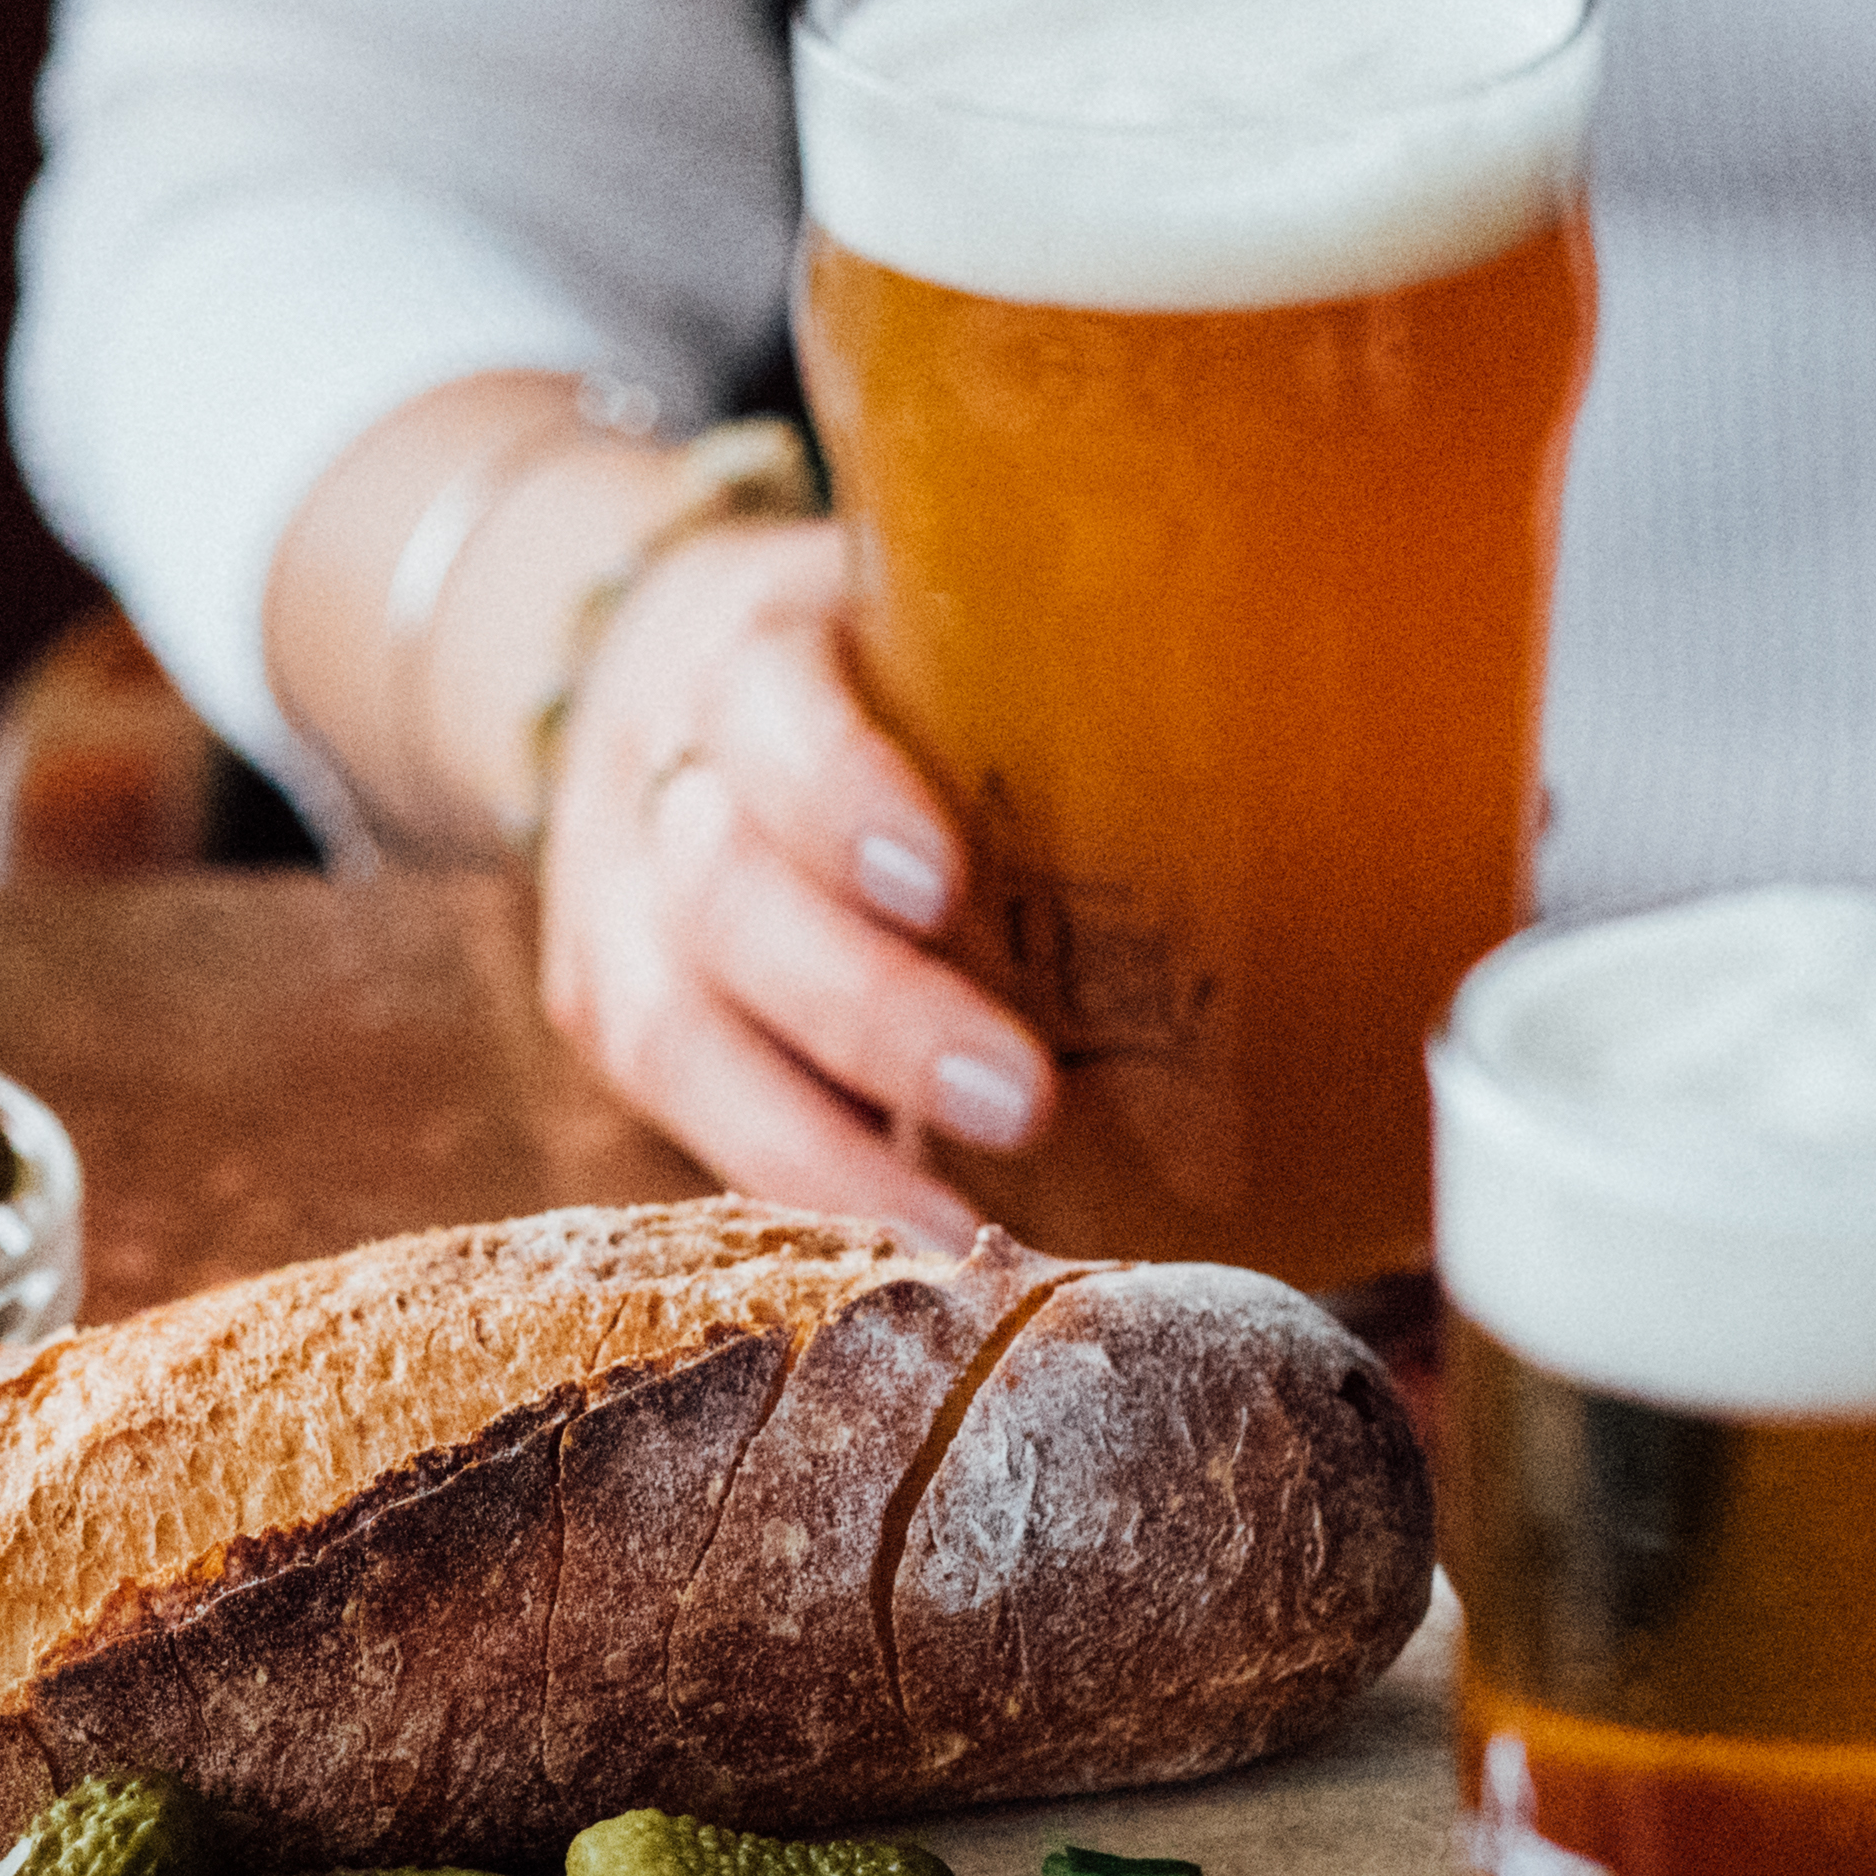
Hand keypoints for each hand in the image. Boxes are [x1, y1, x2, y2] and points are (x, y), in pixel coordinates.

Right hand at [520, 512, 1049, 1243]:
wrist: (656, 684)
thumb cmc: (862, 671)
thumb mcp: (919, 627)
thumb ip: (1030, 692)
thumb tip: (1271, 770)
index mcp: (742, 653)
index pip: (767, 709)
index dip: (842, 797)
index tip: (946, 881)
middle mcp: (654, 781)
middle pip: (726, 897)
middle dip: (871, 1011)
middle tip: (1022, 1098)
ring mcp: (608, 908)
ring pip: (674, 1029)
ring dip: (821, 1145)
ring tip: (958, 1232)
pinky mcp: (604, 1013)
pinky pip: (681, 1112)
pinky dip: (790, 1186)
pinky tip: (900, 1249)